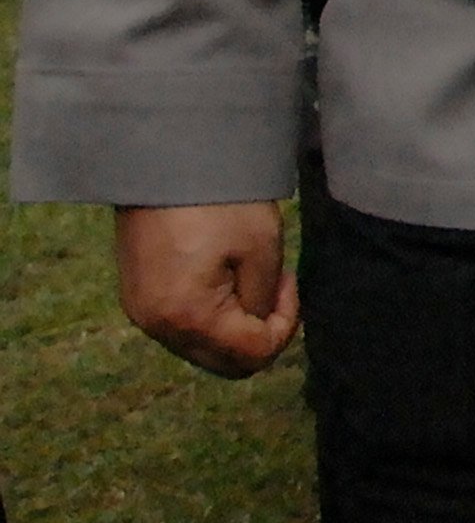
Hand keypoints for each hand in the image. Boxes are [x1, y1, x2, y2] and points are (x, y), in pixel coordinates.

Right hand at [114, 203, 299, 378]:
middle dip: (258, 333)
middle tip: (276, 287)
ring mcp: (141, 313)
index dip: (284, 325)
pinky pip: (180, 326)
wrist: (165, 161)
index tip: (290, 280)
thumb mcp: (260, 249)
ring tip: (249, 276)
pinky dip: (209, 315)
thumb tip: (256, 323)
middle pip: (223, 362)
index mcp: (188, 317)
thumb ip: (262, 301)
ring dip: (234, 325)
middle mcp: (157, 326)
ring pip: (202, 346)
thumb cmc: (220, 200)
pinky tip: (223, 275)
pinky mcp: (137, 297)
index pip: (251, 355)